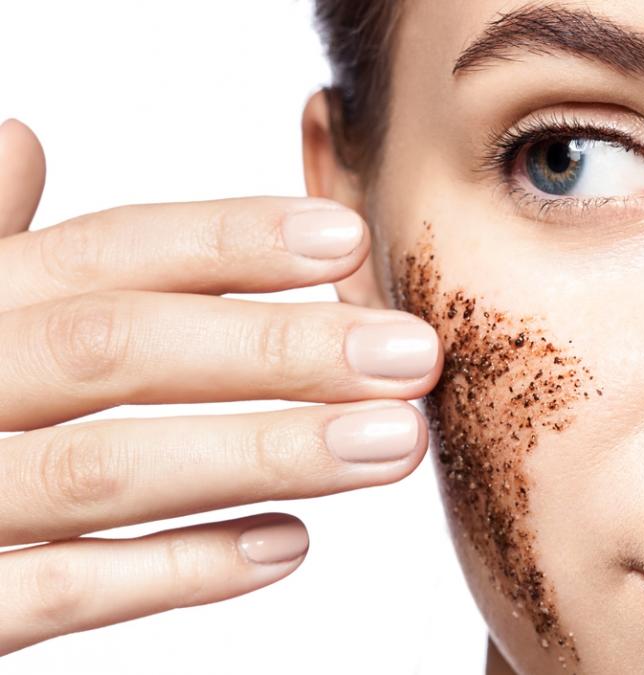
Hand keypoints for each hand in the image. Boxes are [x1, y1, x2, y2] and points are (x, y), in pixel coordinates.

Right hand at [0, 119, 441, 655]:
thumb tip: (20, 138)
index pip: (102, 254)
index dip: (226, 242)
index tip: (347, 242)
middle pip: (118, 348)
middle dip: (276, 349)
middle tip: (411, 358)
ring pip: (106, 469)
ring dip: (265, 452)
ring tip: (391, 444)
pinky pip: (63, 590)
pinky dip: (182, 569)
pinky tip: (290, 545)